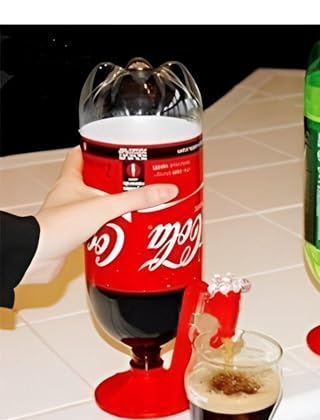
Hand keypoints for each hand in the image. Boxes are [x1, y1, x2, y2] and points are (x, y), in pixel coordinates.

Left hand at [21, 147, 178, 283]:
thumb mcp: (105, 206)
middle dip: (116, 183)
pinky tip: (123, 233)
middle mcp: (70, 196)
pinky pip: (97, 228)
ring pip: (97, 206)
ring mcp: (72, 215)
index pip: (81, 156)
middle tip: (134, 182)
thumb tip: (164, 190)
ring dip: (115, 208)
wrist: (40, 255)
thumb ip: (136, 199)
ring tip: (134, 208)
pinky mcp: (75, 234)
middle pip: (95, 182)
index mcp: (71, 180)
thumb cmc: (57, 226)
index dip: (98, 150)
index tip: (115, 150)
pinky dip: (110, 229)